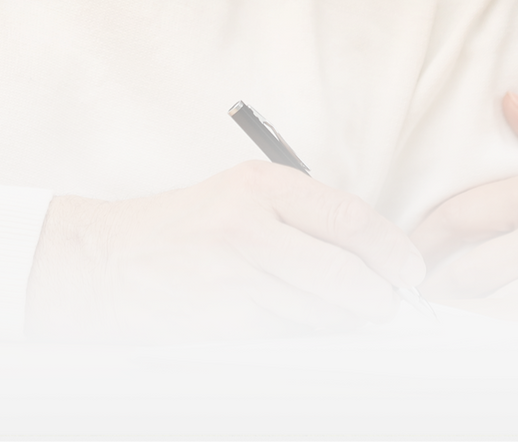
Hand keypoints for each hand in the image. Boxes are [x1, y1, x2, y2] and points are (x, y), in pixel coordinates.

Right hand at [25, 162, 424, 338]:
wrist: (108, 264)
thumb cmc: (182, 228)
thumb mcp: (241, 196)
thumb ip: (302, 217)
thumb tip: (370, 253)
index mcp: (261, 185)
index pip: (348, 218)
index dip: (390, 249)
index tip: (410, 268)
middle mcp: (250, 226)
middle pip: (342, 271)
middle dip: (378, 295)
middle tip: (393, 303)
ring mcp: (235, 276)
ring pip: (319, 309)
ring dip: (347, 320)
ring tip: (360, 316)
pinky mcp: (223, 319)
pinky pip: (288, 332)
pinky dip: (312, 332)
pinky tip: (318, 326)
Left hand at [412, 93, 517, 298]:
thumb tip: (507, 101)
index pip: (466, 214)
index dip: (428, 230)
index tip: (410, 237)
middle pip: (467, 268)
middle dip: (433, 276)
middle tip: (413, 276)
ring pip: (491, 299)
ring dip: (463, 298)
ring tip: (440, 293)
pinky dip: (497, 311)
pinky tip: (485, 306)